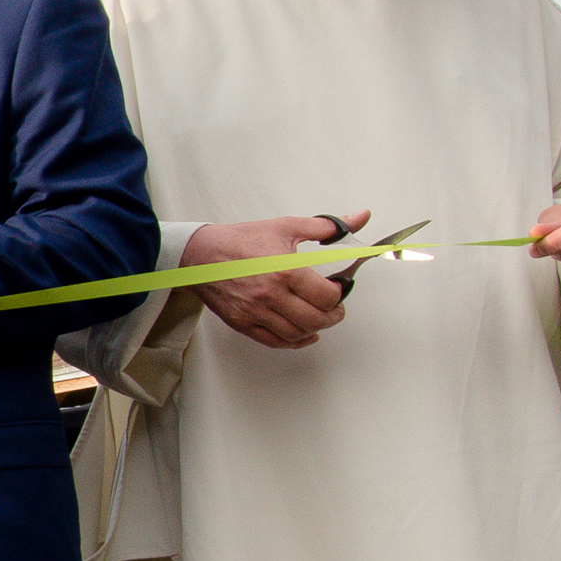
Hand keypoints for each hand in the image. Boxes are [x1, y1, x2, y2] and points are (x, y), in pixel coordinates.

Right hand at [187, 211, 357, 350]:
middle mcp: (271, 295)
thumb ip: (326, 226)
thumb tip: (359, 218)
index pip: (327, 296)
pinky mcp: (244, 323)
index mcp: (285, 270)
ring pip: (297, 334)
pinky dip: (295, 342)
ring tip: (320, 317)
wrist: (201, 254)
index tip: (339, 287)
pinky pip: (275, 342)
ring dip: (316, 328)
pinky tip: (303, 334)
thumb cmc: (240, 241)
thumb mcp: (286, 227)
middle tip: (336, 307)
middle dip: (333, 315)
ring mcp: (256, 312)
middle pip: (316, 319)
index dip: (339, 293)